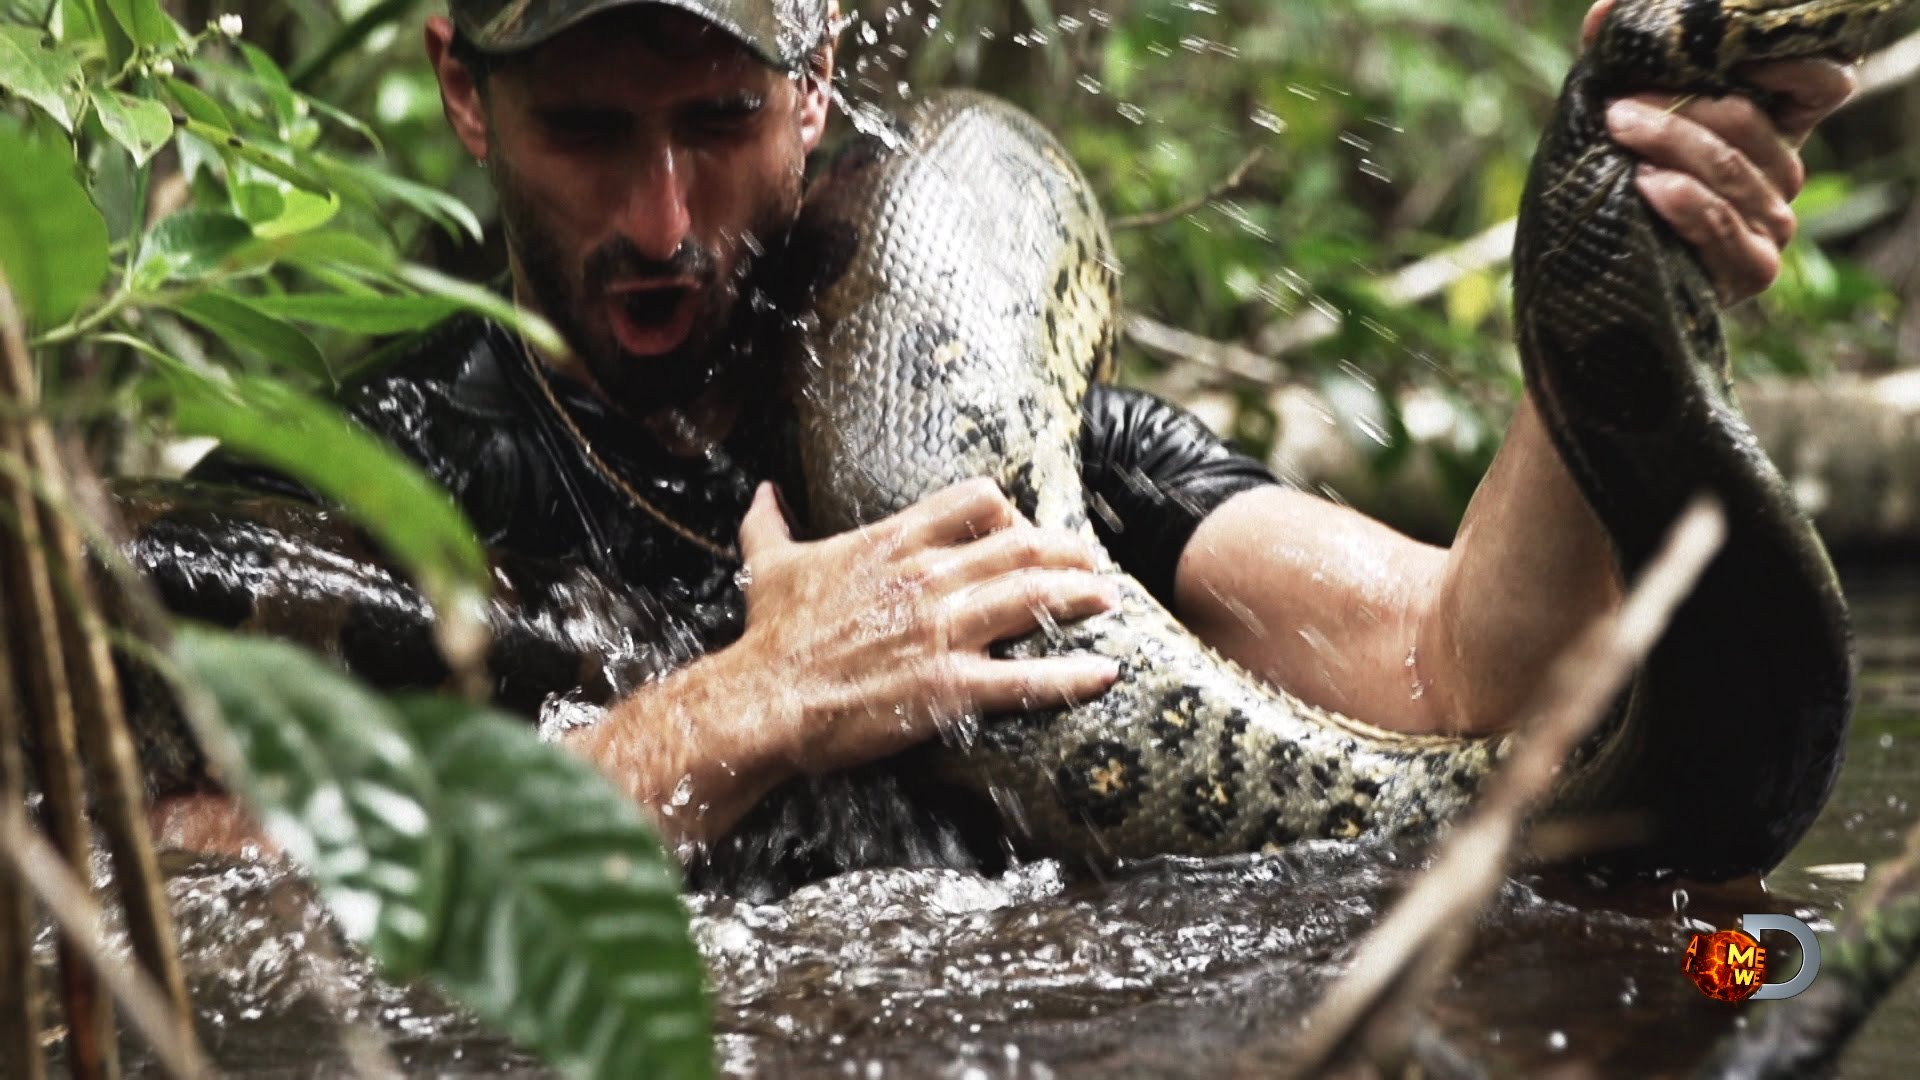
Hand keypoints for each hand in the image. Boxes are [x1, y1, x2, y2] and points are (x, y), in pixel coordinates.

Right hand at [733, 477, 1119, 773]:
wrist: (763, 698)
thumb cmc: (770, 635)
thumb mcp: (771, 564)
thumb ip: (770, 522)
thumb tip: (765, 491)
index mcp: (895, 541)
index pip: (978, 501)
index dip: (1014, 512)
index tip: (1027, 530)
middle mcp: (929, 576)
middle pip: (1023, 546)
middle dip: (1069, 551)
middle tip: (1094, 562)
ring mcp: (943, 630)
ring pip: (1034, 597)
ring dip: (1082, 596)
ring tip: (1110, 599)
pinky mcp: (949, 685)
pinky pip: (1026, 678)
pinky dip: (1073, 676)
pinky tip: (1105, 674)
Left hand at [1582, 0, 1857, 303]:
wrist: (1598, 281)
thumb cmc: (1619, 187)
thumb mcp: (1625, 121)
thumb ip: (1625, 63)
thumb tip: (1606, 7)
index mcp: (1772, 129)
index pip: (1824, 85)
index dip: (1796, 64)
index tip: (1737, 52)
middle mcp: (1784, 172)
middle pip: (1750, 123)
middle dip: (1681, 108)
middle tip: (1620, 104)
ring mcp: (1774, 222)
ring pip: (1730, 169)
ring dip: (1670, 145)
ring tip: (1619, 131)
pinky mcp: (1753, 268)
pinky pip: (1721, 223)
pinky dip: (1682, 200)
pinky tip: (1646, 184)